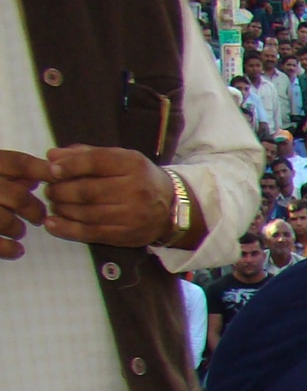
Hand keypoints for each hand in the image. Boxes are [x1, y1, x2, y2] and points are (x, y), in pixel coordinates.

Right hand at [0, 149, 51, 259]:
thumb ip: (8, 171)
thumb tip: (40, 175)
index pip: (15, 162)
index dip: (40, 169)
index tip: (57, 176)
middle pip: (16, 195)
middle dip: (32, 208)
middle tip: (38, 217)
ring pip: (4, 220)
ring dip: (17, 227)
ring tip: (19, 231)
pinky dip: (8, 248)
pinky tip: (17, 250)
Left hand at [43, 147, 176, 245]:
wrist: (171, 207)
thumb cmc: (139, 178)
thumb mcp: (119, 159)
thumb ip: (85, 155)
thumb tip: (52, 157)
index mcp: (133, 164)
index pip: (95, 162)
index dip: (69, 166)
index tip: (51, 171)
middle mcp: (136, 189)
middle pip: (87, 190)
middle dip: (60, 190)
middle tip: (50, 190)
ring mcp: (133, 215)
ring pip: (86, 213)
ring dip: (62, 209)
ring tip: (55, 204)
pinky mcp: (127, 235)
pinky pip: (91, 233)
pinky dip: (67, 229)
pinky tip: (53, 223)